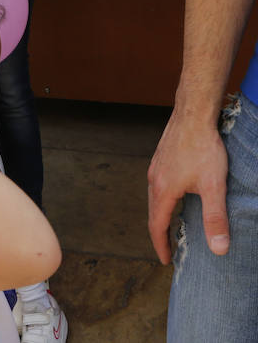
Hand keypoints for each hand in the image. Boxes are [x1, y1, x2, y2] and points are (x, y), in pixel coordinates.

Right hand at [147, 113, 229, 263]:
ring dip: (160, 214)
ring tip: (171, 225)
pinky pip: (157, 184)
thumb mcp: (213, 186)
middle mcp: (154, 179)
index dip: (161, 245)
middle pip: (153, 212)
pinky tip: (174, 194)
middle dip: (159, 232)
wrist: (193, 113)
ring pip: (154, 197)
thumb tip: (219, 249)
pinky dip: (162, 198)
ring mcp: (156, 166)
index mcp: (164, 190)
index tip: (167, 260)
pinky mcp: (161, 156)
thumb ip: (215, 218)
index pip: (157, 225)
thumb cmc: (203, 147)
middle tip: (168, 248)